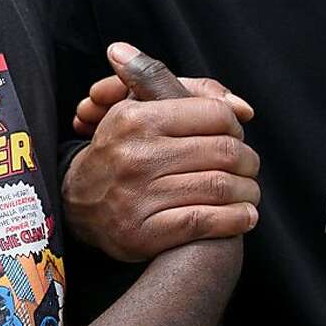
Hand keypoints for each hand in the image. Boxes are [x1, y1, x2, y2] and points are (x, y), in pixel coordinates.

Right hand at [64, 44, 258, 263]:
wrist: (76, 205)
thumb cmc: (120, 151)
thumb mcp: (137, 108)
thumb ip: (189, 92)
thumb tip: (242, 106)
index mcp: (136, 118)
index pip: (213, 115)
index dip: (234, 126)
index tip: (236, 137)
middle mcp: (136, 156)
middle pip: (223, 151)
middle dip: (247, 161)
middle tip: (249, 167)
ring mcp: (138, 196)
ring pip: (219, 187)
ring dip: (246, 191)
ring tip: (248, 191)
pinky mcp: (143, 233)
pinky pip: (205, 222)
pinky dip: (235, 219)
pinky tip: (243, 216)